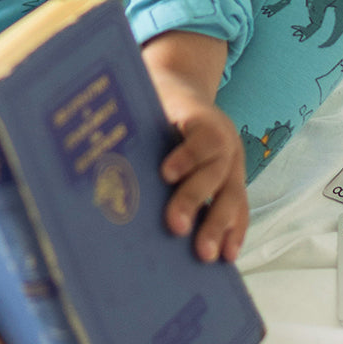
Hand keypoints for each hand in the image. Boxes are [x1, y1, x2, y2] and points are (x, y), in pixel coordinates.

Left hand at [142, 31, 248, 263]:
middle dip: (194, 200)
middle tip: (176, 227)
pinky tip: (227, 255)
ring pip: (231, 194)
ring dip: (218, 227)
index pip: (201, 137)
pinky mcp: (235, 180)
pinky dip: (235, 231)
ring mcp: (234, 162)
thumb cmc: (158, 101)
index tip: (164, 174)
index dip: (185, 157)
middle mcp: (224, 139)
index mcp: (201, 116)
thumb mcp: (148, 101)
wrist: (184, 88)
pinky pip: (240, 207)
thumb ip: (137, 126)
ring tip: (204, 255)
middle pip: (213, 171)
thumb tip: (102, 153)